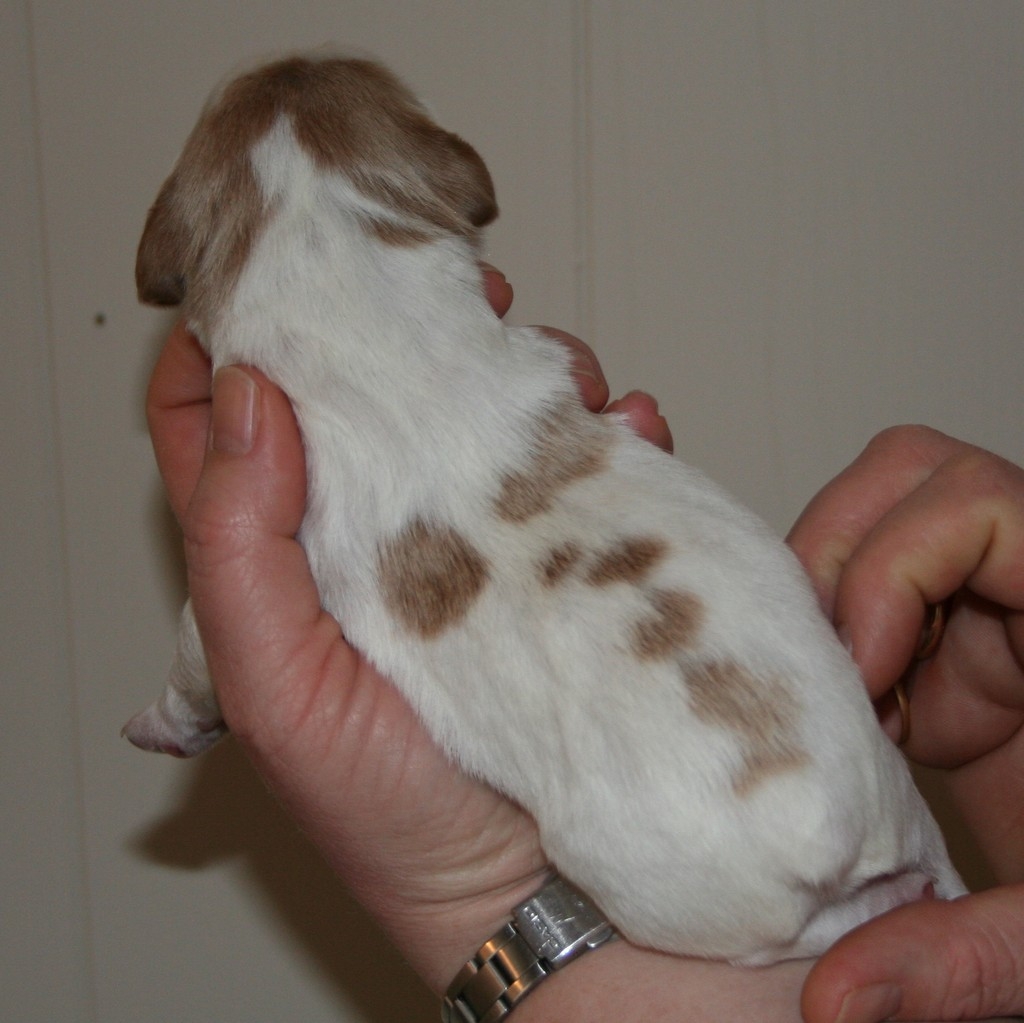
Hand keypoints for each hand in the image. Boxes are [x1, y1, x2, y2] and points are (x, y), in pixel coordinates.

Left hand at [146, 266, 671, 994]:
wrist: (544, 896)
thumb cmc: (395, 819)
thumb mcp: (279, 692)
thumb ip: (238, 545)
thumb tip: (243, 394)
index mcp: (293, 568)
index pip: (229, 432)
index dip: (232, 346)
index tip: (270, 276)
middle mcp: (385, 544)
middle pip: (373, 399)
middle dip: (405, 329)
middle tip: (446, 289)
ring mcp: (483, 545)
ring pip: (484, 415)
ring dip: (523, 371)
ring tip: (560, 371)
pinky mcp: (569, 558)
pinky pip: (590, 464)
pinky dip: (615, 430)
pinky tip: (631, 429)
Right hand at [786, 426, 1023, 1021]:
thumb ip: (964, 961)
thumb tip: (833, 1002)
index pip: (980, 501)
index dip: (896, 566)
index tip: (869, 677)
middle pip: (912, 473)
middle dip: (840, 559)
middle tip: (833, 673)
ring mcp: (992, 603)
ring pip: (874, 511)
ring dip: (825, 592)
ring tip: (837, 695)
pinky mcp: (956, 638)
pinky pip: (864, 582)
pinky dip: (828, 634)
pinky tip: (845, 714)